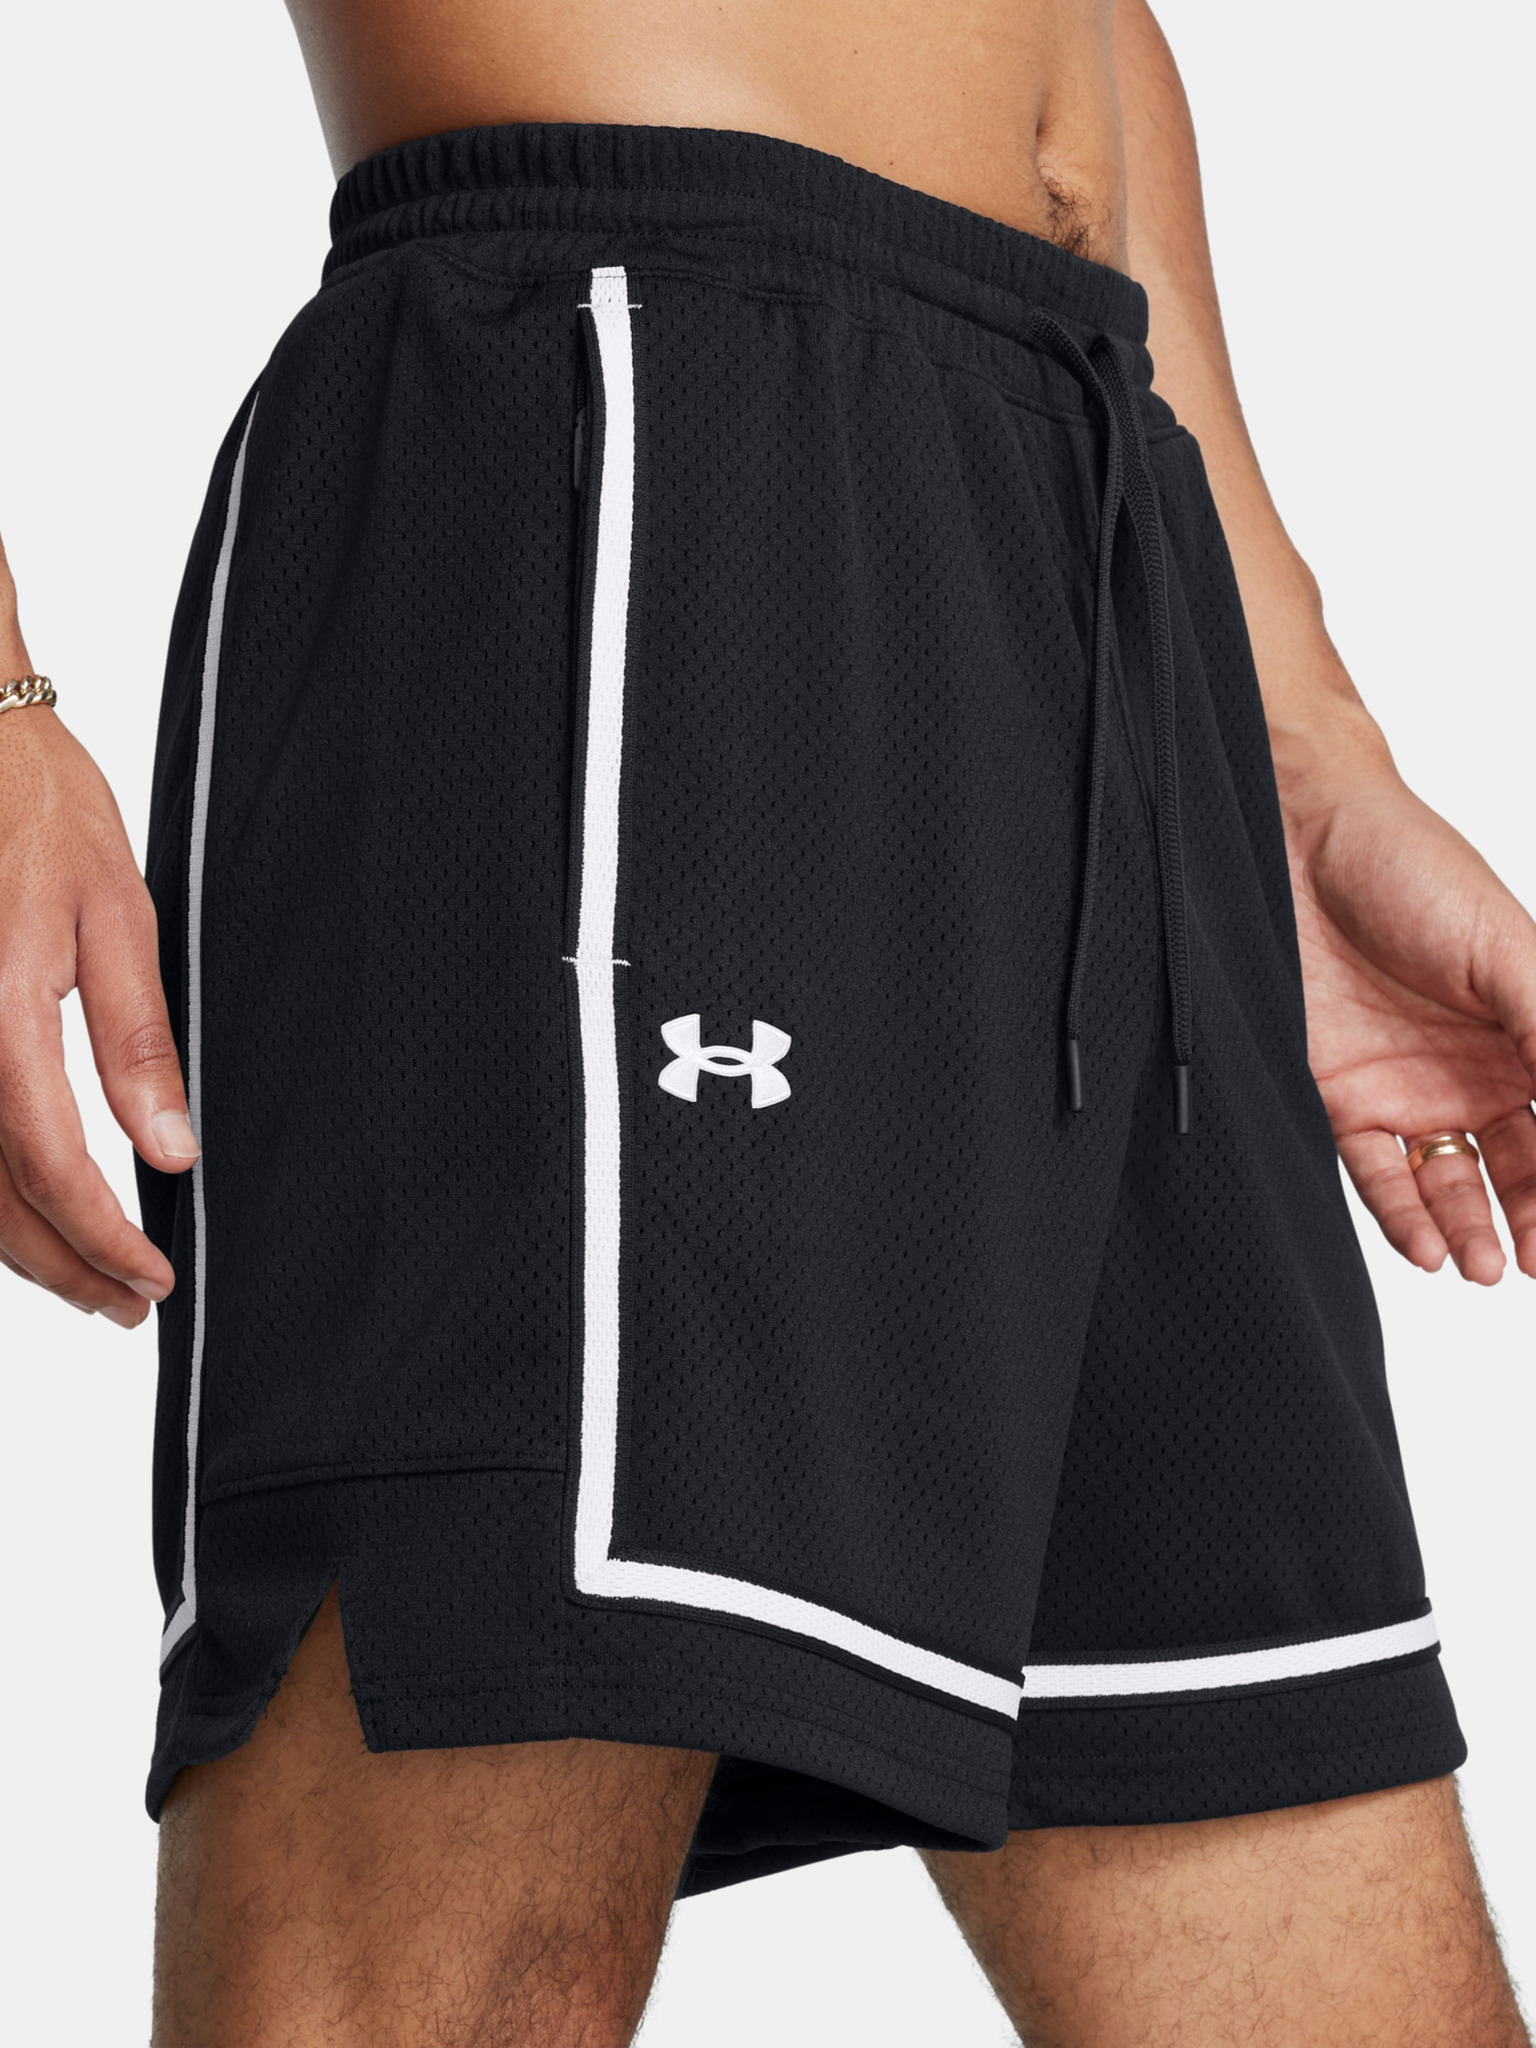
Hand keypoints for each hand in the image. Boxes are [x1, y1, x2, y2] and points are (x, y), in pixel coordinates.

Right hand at [0, 706, 197, 1325]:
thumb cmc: (37, 810)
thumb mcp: (117, 914)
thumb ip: (136, 1039)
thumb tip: (169, 1147)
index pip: (47, 1166)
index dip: (101, 1240)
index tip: (154, 1279)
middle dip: (63, 1266)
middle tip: (128, 1306)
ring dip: (19, 1245)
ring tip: (89, 1283)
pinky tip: (29, 1212)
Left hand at [1282, 734, 1535, 1283]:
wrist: (1299, 839)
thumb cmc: (1412, 865)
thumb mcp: (1507, 948)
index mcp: (1529, 1030)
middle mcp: (1476, 1070)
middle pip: (1520, 1167)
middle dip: (1535, 1218)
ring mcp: (1410, 1087)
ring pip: (1452, 1182)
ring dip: (1472, 1229)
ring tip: (1490, 1267)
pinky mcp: (1342, 1096)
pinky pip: (1378, 1173)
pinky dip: (1404, 1215)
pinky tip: (1429, 1248)